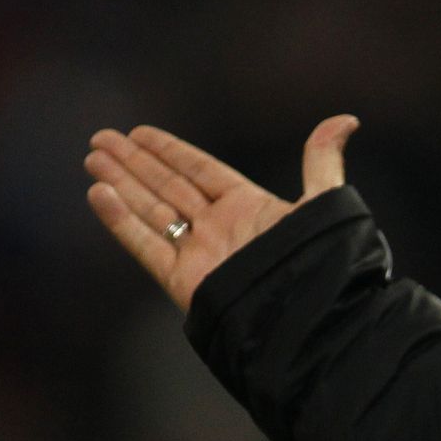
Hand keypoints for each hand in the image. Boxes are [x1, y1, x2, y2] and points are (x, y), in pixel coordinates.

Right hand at [84, 115, 360, 312]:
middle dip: (134, 163)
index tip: (139, 133)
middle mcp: (220, 229)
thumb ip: (322, 160)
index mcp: (248, 208)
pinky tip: (99, 193)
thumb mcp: (324, 201)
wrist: (307, 320)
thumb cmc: (320, 262)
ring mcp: (199, 254)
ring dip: (121, 183)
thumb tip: (347, 120)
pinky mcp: (183, 280)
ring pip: (151, 210)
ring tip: (92, 158)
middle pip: (167, 187)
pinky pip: (145, 245)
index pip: (200, 171)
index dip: (169, 151)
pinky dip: (121, 220)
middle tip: (100, 139)